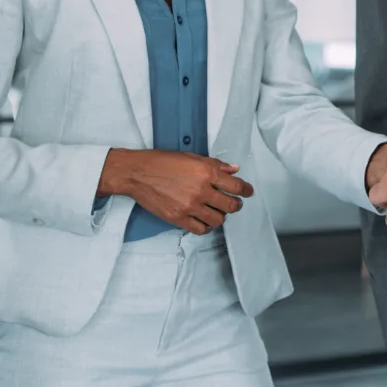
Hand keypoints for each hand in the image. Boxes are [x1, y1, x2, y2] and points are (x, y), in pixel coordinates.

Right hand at [99, 149, 253, 233]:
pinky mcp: (178, 218)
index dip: (246, 190)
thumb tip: (234, 169)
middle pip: (230, 206)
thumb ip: (215, 164)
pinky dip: (206, 227)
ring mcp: (189, 207)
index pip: (236, 186)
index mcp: (205, 172)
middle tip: (234, 203)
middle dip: (236, 205)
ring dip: (221, 216)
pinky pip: (201, 229)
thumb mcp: (191, 157)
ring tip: (217, 211)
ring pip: (218, 220)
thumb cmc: (162, 161)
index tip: (248, 192)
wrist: (138, 173)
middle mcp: (200, 191)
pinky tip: (204, 221)